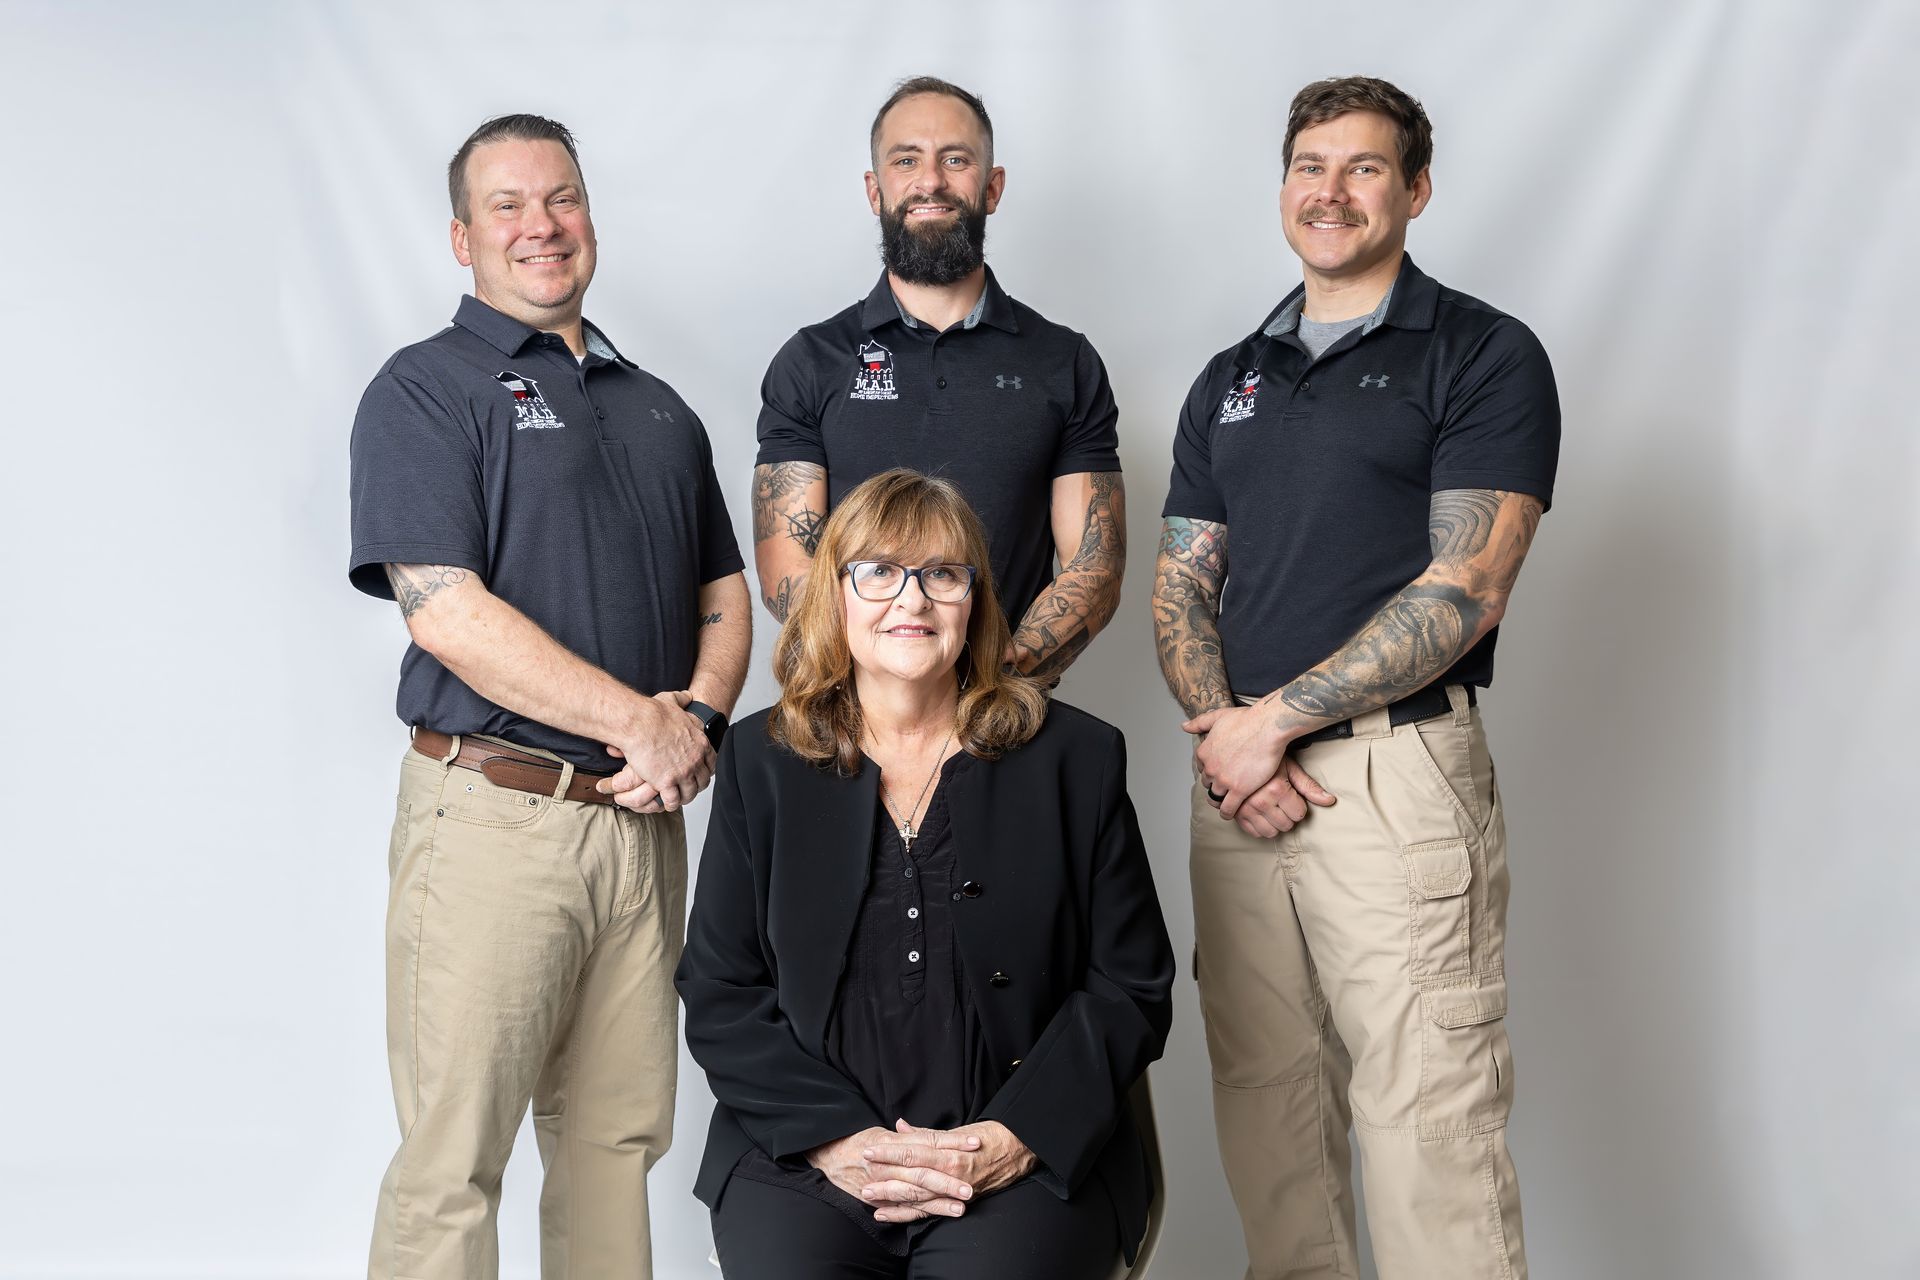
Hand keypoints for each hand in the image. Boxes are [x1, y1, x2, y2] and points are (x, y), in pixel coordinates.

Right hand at [595, 690, 714, 812]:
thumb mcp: (674, 701)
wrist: (639, 723)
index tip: (699, 774)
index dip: (706, 770)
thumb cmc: (653, 713)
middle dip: (696, 786)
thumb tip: (687, 696)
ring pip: (689, 793)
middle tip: (688, 789)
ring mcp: (683, 772)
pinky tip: (665, 803)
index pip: (712, 763)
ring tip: (677, 799)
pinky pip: (673, 800)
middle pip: (703, 781)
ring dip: (683, 797)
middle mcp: (695, 760)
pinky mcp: (666, 782)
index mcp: (700, 743)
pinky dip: (670, 803)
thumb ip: (683, 699)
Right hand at [805, 1125, 973, 1220]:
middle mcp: (888, 1164)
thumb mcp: (885, 1133)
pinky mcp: (879, 1200)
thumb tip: (931, 1130)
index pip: (929, 1142)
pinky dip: (922, 1213)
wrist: (829, 1157)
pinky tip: (940, 1213)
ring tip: (962, 1205)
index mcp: (893, 1143)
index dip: (953, 1142)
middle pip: (924, 1172)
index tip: (976, 1142)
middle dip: (948, 1180)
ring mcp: (883, 1184)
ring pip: (915, 1194)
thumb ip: (909, 1135)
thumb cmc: (860, 1141)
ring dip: (939, 1201)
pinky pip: (902, 1208)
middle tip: (971, 1185)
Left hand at [859, 1119, 1035, 1221]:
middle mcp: (952, 1176)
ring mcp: (955, 1193)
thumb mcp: (959, 1131)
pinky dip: (908, 1214)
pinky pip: (929, 1211)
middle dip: (886, 1178)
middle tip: (863, 1178)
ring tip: (870, 1200)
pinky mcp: (958, 1203)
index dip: (890, 1152)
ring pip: (918, 1198)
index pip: (914, 1153)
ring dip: (892, 1199)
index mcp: (951, 1154)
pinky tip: (889, 1214)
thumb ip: (927, 1133)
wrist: (1021, 1151)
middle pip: (912, 1178)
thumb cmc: (990, 1136)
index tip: (870, 1150)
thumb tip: (900, 1127)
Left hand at [1184, 703, 1291, 819]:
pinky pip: (1228, 807)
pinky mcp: (1239, 790)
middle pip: (1208, 783)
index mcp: (1204, 752)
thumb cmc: (1247, 719)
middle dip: (1215, 785)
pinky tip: (1230, 814)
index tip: (1218, 773)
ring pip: (1216, 797)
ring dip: (1220, 801)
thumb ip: (1199, 722)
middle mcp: (1210, 768)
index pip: (1202, 768)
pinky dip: (1228, 813)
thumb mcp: (1218, 716)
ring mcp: (1224, 780)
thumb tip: (1184, 727)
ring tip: (1226, 804)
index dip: (1210, 771)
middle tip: (1225, 788)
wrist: (1267, 727)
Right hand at [1211, 757, 1336, 837]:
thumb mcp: (1290, 768)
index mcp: (1276, 788)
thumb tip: (1330, 801)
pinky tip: (1260, 813)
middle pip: (1286, 825)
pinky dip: (1259, 826)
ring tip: (1272, 808)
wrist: (1238, 750)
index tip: (1292, 796)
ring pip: (1270, 832)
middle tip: (1282, 801)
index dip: (1298, 805)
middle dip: (1288, 815)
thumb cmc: (1266, 758)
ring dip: (1274, 823)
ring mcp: (1245, 808)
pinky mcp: (1236, 814)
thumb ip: (1309, 787)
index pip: (1299, 814)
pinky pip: (1253, 832)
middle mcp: (1260, 801)